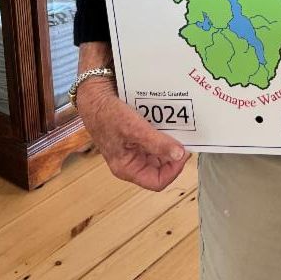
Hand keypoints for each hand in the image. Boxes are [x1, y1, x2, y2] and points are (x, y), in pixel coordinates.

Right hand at [76, 77, 188, 191]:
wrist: (95, 97)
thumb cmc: (107, 115)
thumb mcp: (135, 129)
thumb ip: (157, 143)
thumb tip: (179, 155)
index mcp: (127, 168)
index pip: (157, 182)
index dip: (173, 170)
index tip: (183, 153)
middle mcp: (132, 162)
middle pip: (160, 168)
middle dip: (173, 155)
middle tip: (184, 139)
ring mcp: (134, 150)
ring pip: (159, 154)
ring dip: (170, 143)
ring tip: (179, 131)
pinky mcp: (136, 138)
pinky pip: (154, 141)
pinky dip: (164, 134)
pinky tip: (169, 124)